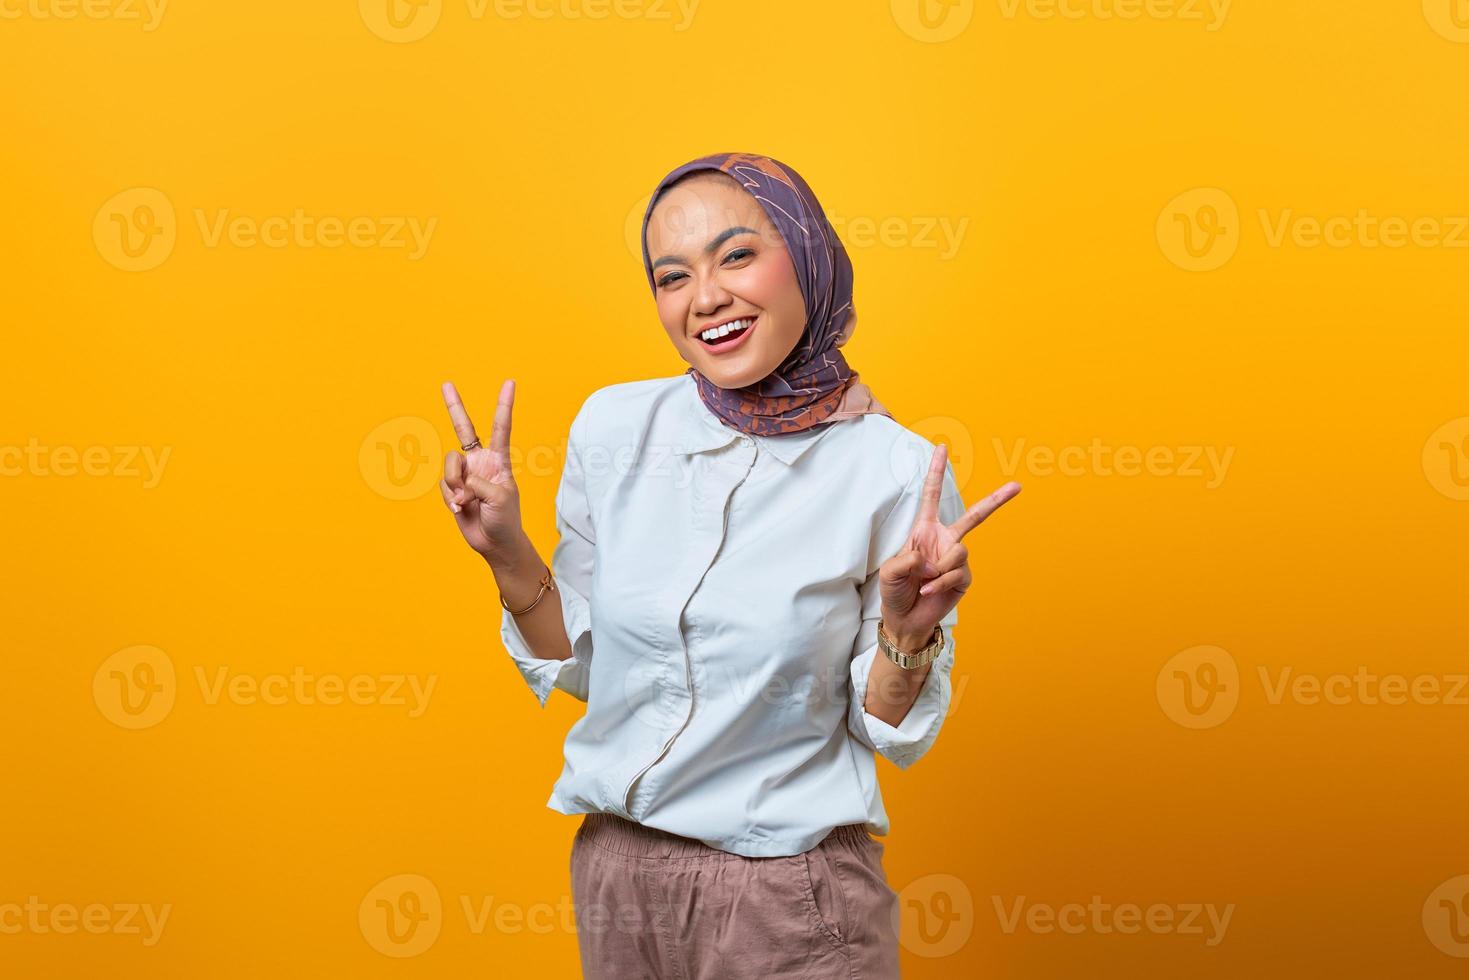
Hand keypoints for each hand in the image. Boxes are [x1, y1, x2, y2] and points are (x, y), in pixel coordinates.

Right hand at [439, 379, 523, 560]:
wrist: (495, 543)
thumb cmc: (506, 519)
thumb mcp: (499, 497)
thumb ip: (477, 481)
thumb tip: (457, 481)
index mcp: (499, 460)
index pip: (501, 428)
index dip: (503, 405)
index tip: (510, 383)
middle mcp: (480, 462)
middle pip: (463, 429)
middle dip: (454, 406)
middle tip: (446, 383)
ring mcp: (464, 474)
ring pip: (449, 464)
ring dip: (455, 484)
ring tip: (466, 501)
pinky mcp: (451, 489)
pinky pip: (443, 485)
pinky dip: (450, 497)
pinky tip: (460, 508)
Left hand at [878, 443, 1021, 646]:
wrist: (905, 619)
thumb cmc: (895, 591)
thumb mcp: (890, 571)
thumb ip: (908, 559)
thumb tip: (934, 560)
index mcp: (924, 530)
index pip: (931, 496)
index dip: (935, 471)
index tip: (942, 447)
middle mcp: (944, 540)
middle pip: (975, 516)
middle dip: (997, 500)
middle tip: (1017, 486)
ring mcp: (956, 559)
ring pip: (959, 551)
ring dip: (938, 569)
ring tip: (924, 582)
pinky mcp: (963, 578)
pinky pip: (957, 572)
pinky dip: (940, 583)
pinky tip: (929, 591)